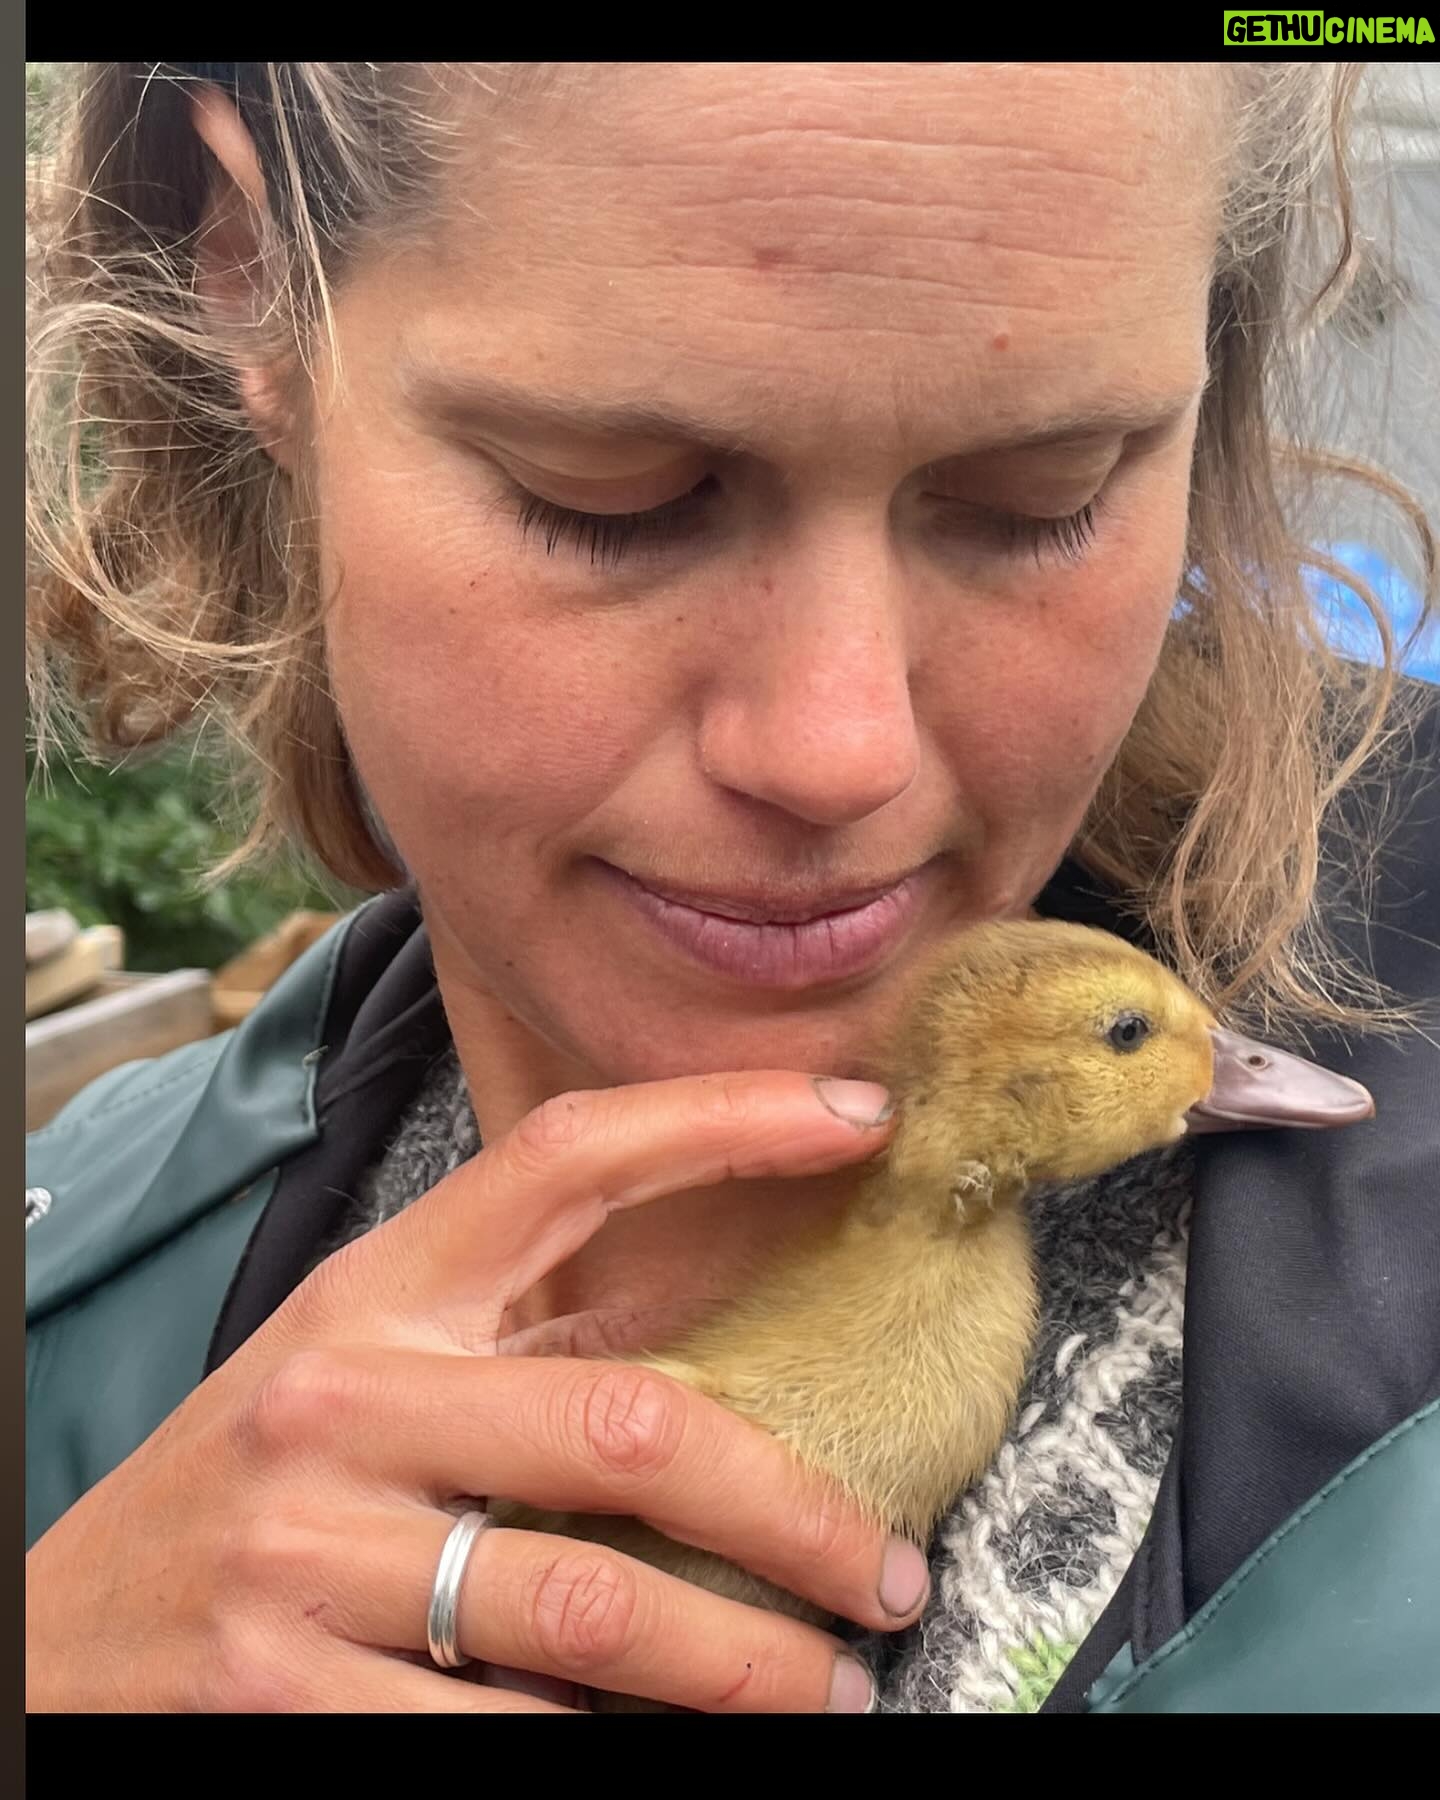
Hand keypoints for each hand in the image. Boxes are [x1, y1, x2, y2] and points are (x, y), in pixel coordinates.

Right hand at [26, 1072, 925, 1711]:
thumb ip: (512, 1351)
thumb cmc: (250, 1492)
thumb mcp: (362, 1379)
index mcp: (378, 1293)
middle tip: (883, 1573)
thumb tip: (720, 1364)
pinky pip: (509, 1732)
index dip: (720, 1118)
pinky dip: (608, 1742)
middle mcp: (345, 1400)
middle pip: (631, 1427)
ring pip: (592, 1605)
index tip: (854, 1114)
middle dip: (795, 1512)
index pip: (565, 1156)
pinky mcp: (285, 1695)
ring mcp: (308, 1552)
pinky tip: (654, 1741)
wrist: (57, 1640)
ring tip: (824, 1685)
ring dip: (742, 1665)